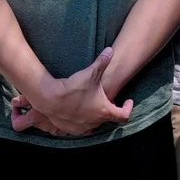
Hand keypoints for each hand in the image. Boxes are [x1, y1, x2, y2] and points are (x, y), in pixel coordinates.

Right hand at [10, 47, 133, 136]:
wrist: (51, 99)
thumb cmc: (74, 88)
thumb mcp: (91, 73)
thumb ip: (102, 61)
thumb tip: (110, 50)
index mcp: (104, 111)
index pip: (123, 116)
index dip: (128, 108)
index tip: (128, 101)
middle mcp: (95, 122)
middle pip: (108, 118)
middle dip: (110, 109)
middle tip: (109, 99)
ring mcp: (82, 128)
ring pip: (95, 124)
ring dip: (97, 115)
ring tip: (94, 104)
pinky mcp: (70, 129)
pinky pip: (81, 128)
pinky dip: (84, 121)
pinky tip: (80, 111)